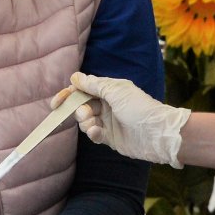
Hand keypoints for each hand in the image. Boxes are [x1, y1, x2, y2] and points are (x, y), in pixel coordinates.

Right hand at [60, 72, 187, 166]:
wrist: (157, 134)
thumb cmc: (140, 108)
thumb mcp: (116, 91)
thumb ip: (94, 84)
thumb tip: (75, 77)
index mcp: (110, 90)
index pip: (83, 89)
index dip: (69, 95)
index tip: (57, 103)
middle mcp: (108, 104)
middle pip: (82, 105)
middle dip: (77, 110)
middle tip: (82, 114)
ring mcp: (108, 121)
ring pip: (85, 121)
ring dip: (85, 122)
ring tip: (92, 125)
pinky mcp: (110, 137)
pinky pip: (94, 134)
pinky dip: (92, 133)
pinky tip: (97, 133)